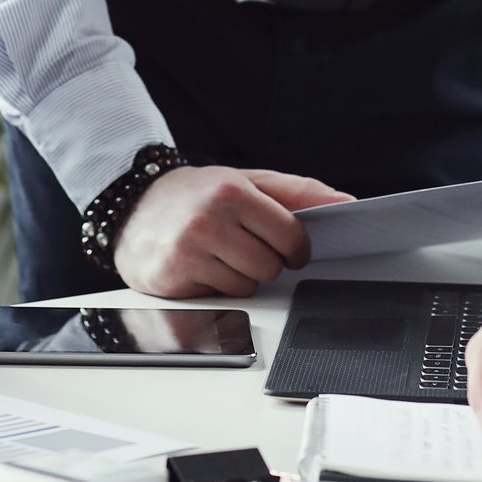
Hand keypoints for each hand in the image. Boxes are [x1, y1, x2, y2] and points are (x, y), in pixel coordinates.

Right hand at [112, 165, 354, 298]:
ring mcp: (188, 252)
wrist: (133, 207)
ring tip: (220, 254)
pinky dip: (217, 288)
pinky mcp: (172, 278)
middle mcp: (209, 220)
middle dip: (264, 261)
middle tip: (244, 244)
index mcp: (232, 192)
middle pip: (270, 267)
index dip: (297, 249)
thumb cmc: (198, 194)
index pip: (290, 236)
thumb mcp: (247, 181)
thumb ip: (298, 191)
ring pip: (247, 288)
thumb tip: (347, 204)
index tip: (291, 249)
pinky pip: (220, 299)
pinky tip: (201, 267)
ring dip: (241, 277)